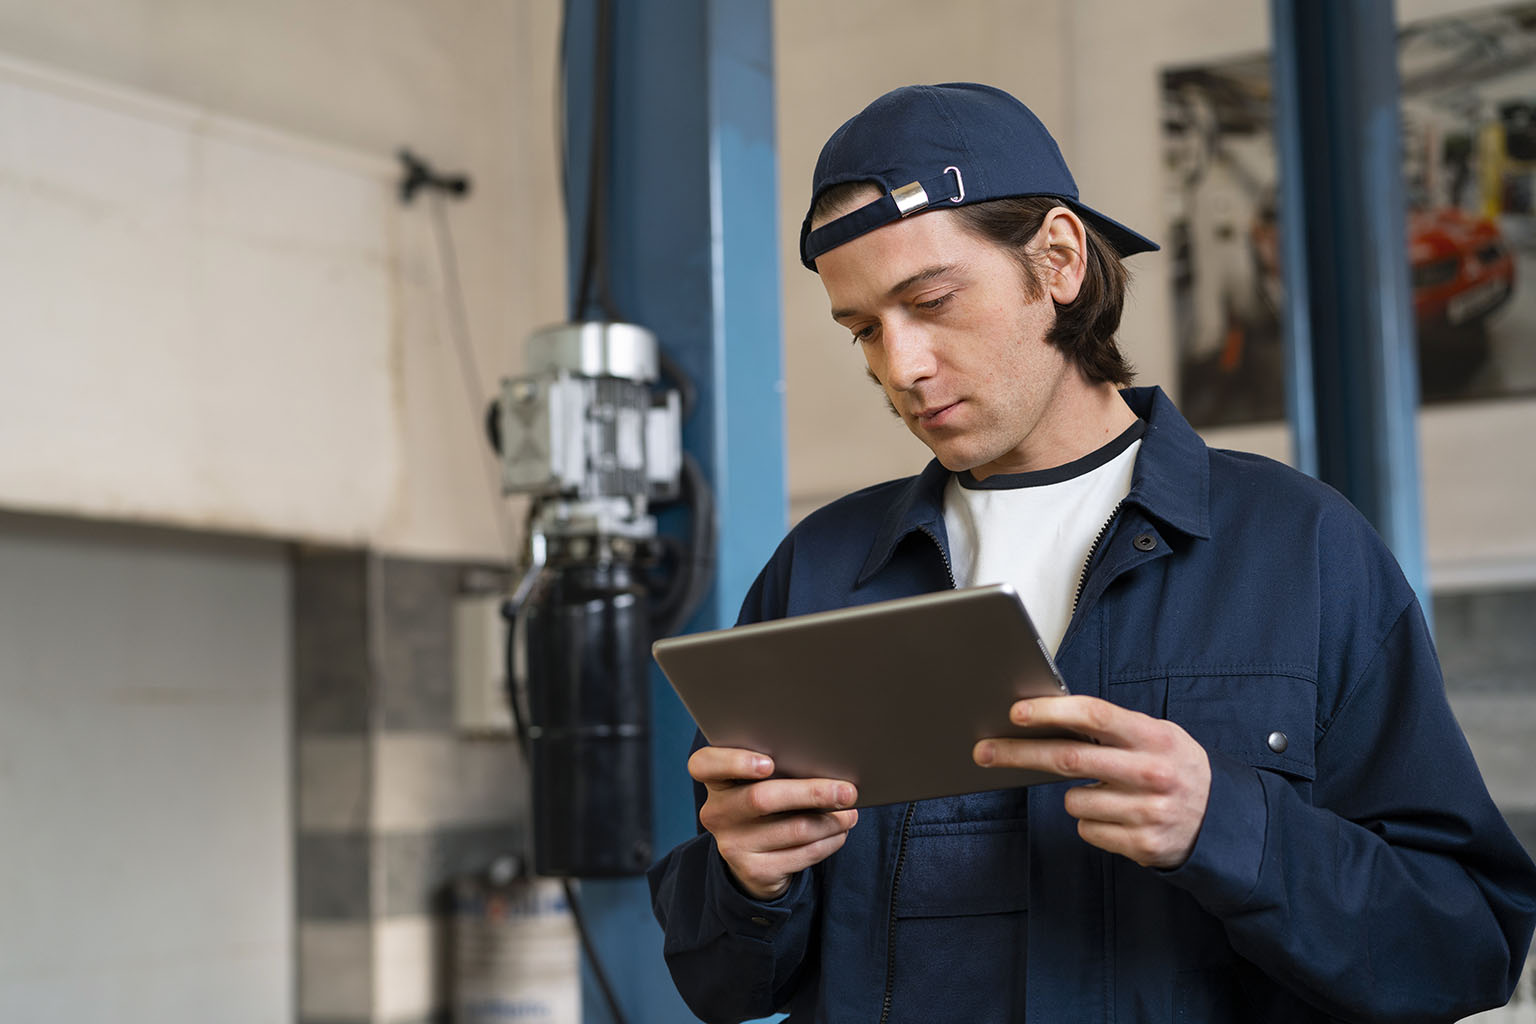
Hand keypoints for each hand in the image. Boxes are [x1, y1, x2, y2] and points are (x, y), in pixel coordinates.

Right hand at [689, 745, 858, 900]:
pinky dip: (828, 842)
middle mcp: (717, 813)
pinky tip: (840, 832)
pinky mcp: (754, 871)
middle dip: (812, 793)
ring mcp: (733, 845)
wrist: (754, 859)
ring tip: (850, 813)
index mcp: (716, 781)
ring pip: (792, 829)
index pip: (704, 765)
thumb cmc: (765, 806)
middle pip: (762, 799)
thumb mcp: (759, 784)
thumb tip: (828, 765)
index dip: (734, 762)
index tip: (768, 764)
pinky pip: (801, 855)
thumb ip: (778, 770)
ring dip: (830, 821)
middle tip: (847, 791)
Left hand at [972, 696, 1210, 868]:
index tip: (1016, 713)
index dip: (1050, 711)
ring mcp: (1146, 811)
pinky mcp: (1141, 845)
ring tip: (1108, 793)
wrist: (1222, 821)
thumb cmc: (1175, 767)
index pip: (1094, 715)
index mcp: (1153, 736)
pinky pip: (1088, 829)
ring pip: (1073, 801)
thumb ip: (1113, 727)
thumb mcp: (1158, 736)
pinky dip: (1093, 822)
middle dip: (1018, 753)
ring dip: (1075, 796)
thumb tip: (1048, 716)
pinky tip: (1119, 817)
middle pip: (1067, 759)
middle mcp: (1150, 772)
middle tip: (984, 750)